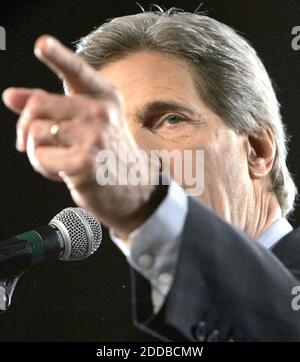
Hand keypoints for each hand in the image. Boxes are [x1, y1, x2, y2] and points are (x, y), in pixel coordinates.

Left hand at [2, 35, 165, 237]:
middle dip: (27, 127)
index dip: (58, 56)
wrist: (134, 188)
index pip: (78, 72)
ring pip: (35, 133)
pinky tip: (62, 173)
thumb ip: (50, 107)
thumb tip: (10, 96)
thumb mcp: (86, 124)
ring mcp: (94, 137)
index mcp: (104, 98)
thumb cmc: (106, 154)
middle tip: (42, 143)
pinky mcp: (84, 162)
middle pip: (38, 105)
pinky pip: (39, 156)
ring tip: (60, 159)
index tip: (41, 44)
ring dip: (37, 151)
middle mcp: (101, 113)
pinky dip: (43, 167)